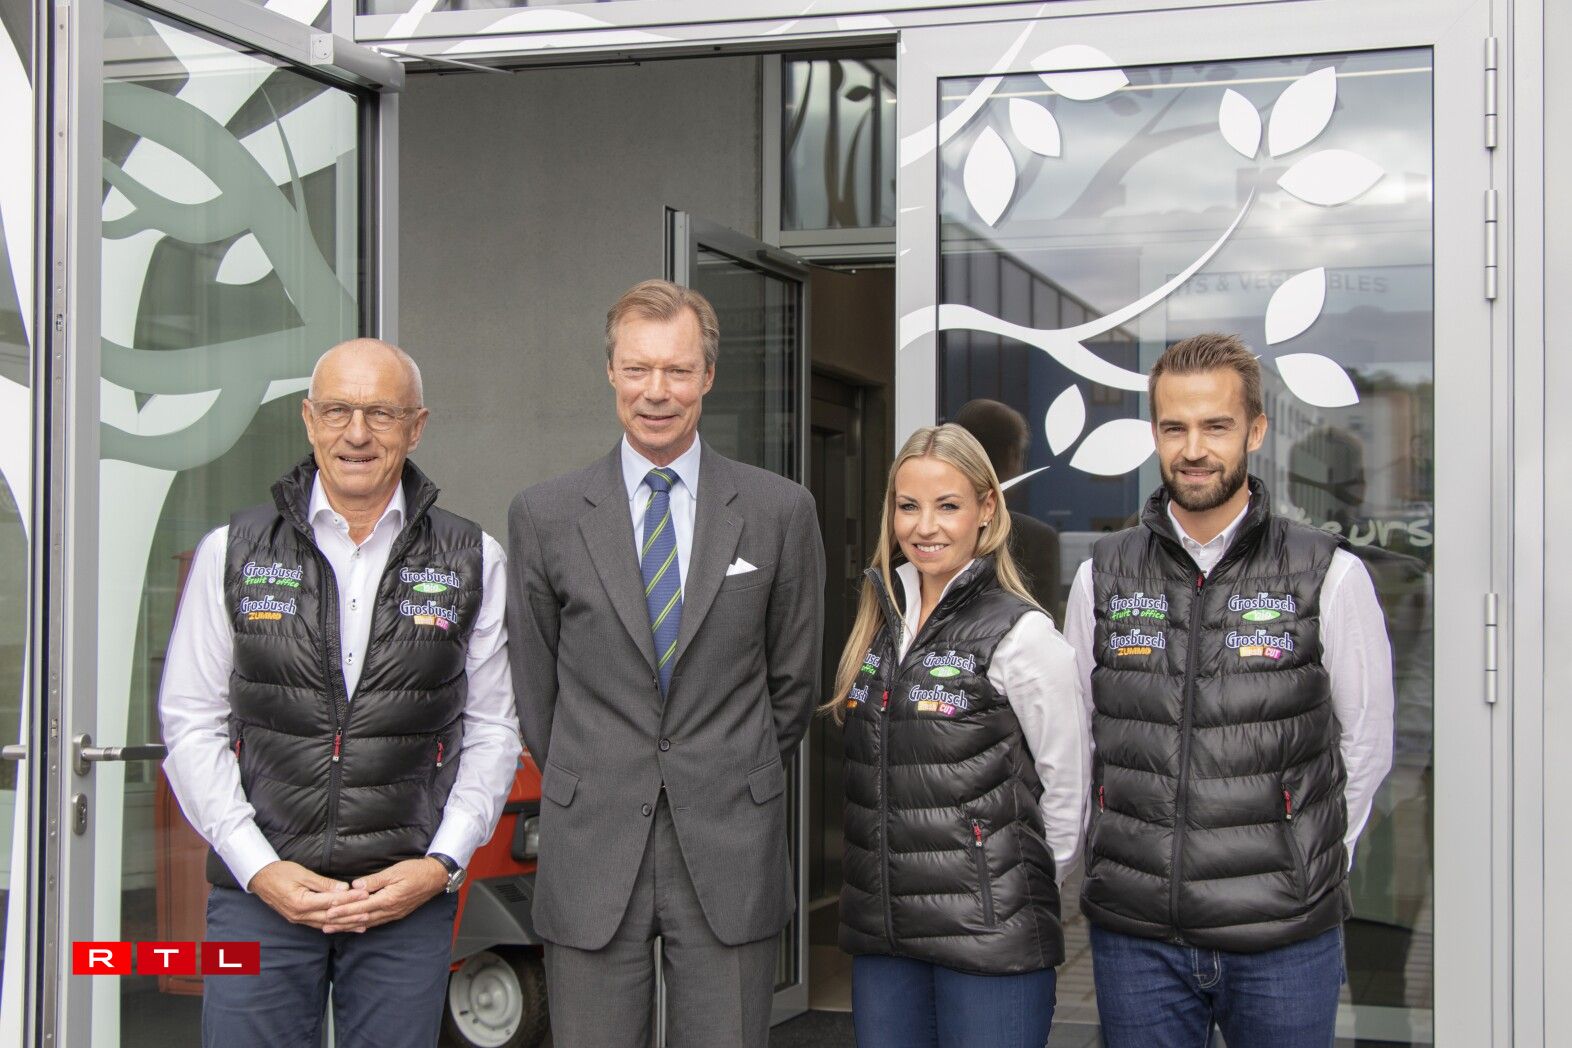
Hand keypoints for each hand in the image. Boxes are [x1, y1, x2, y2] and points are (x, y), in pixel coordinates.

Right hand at [248, 861, 365, 929]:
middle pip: (331, 917)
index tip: (365, 894)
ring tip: (362, 925)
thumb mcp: (303, 874)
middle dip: (351, 915)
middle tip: (369, 912)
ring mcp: (298, 919)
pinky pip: (318, 924)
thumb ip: (324, 884)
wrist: (260, 878)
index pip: (331, 902)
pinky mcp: (298, 919)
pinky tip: (344, 926)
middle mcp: (300, 915)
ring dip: (345, 925)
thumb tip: (344, 889)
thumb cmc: (281, 872)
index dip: (350, 898)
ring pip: (326, 924)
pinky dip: (333, 925)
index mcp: (301, 902)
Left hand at [319, 858, 449, 933]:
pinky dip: (363, 925)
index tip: (328, 912)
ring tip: (334, 929)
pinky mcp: (396, 913)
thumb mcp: (394, 871)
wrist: (436, 877)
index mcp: (388, 899)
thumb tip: (355, 886)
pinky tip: (355, 926)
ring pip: (367, 923)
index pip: (360, 907)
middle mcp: (389, 910)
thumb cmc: (415, 871)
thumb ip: (374, 881)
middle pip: (361, 919)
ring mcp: (393, 914)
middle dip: (341, 923)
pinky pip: (376, 922)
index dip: (343, 910)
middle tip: (324, 926)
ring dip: (349, 926)